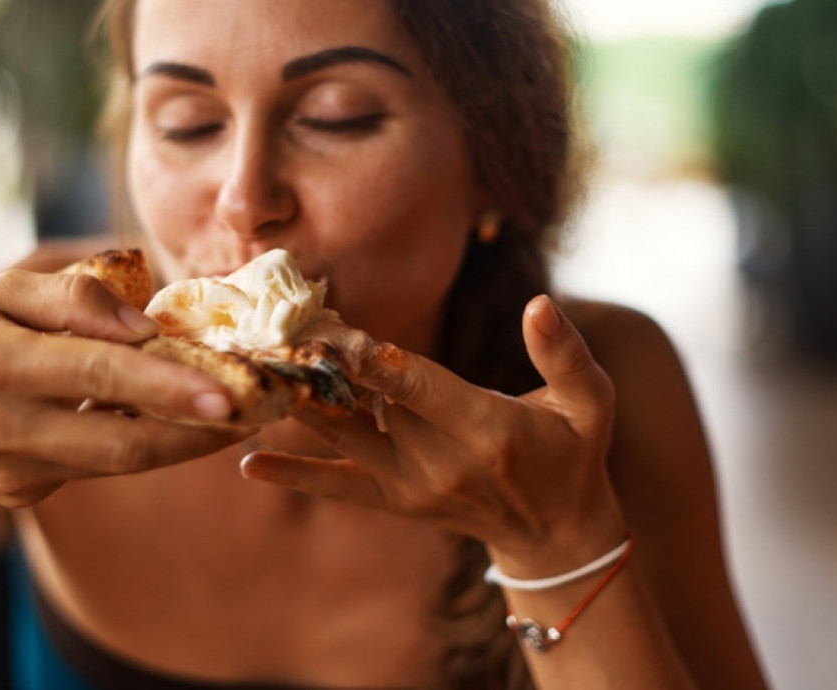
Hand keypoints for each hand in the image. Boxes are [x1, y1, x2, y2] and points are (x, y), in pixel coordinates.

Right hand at [0, 267, 248, 506]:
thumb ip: (70, 298)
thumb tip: (144, 324)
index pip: (97, 372)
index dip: (167, 384)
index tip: (227, 392)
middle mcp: (2, 425)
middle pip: (121, 440)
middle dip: (197, 432)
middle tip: (258, 413)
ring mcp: (11, 471)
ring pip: (118, 462)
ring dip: (183, 443)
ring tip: (236, 416)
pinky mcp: (21, 496)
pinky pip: (97, 467)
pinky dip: (142, 444)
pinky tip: (175, 421)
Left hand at [239, 295, 626, 573]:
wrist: (555, 534)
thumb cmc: (574, 454)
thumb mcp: (590, 403)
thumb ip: (564, 355)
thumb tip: (539, 303)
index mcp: (486, 431)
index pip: (423, 389)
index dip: (381, 362)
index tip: (340, 333)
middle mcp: (440, 464)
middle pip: (370, 408)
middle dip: (323, 369)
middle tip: (275, 332)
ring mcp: (411, 487)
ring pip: (344, 441)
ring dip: (300, 406)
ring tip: (255, 374)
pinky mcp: (394, 501)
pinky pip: (337, 488)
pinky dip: (294, 475)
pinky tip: (246, 465)